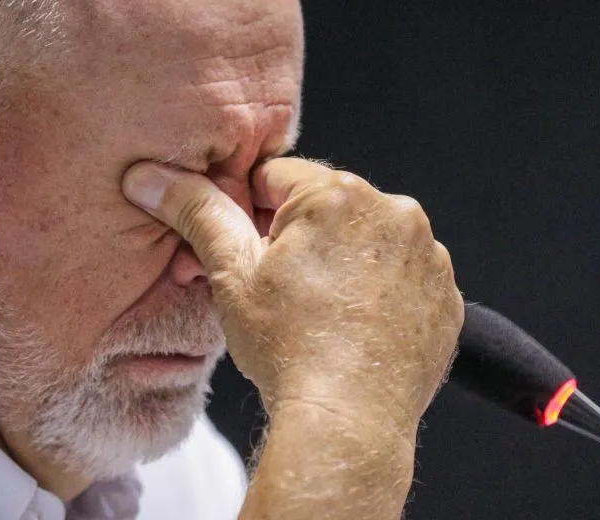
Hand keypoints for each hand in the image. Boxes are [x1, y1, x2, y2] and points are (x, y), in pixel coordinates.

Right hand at [123, 157, 462, 437]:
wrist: (347, 424)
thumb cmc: (289, 350)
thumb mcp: (231, 275)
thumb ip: (197, 212)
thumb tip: (152, 176)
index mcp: (340, 195)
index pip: (277, 176)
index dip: (250, 213)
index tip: (246, 251)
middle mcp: (395, 214)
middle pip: (327, 207)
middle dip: (298, 238)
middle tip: (277, 289)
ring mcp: (428, 257)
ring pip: (366, 241)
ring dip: (342, 261)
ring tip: (317, 313)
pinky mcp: (446, 296)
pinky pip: (402, 277)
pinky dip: (378, 292)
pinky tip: (352, 327)